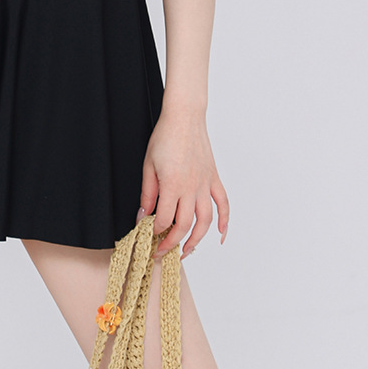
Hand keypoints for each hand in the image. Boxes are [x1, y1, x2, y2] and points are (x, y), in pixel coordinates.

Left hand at [135, 105, 229, 260]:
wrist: (185, 117)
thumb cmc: (165, 136)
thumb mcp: (148, 164)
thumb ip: (147, 193)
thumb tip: (143, 215)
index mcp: (172, 185)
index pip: (164, 219)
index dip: (155, 232)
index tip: (148, 237)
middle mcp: (191, 188)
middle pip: (183, 225)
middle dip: (171, 243)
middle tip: (162, 251)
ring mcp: (205, 184)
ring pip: (204, 221)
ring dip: (196, 240)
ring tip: (186, 251)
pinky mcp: (213, 178)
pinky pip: (223, 203)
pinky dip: (224, 221)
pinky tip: (219, 235)